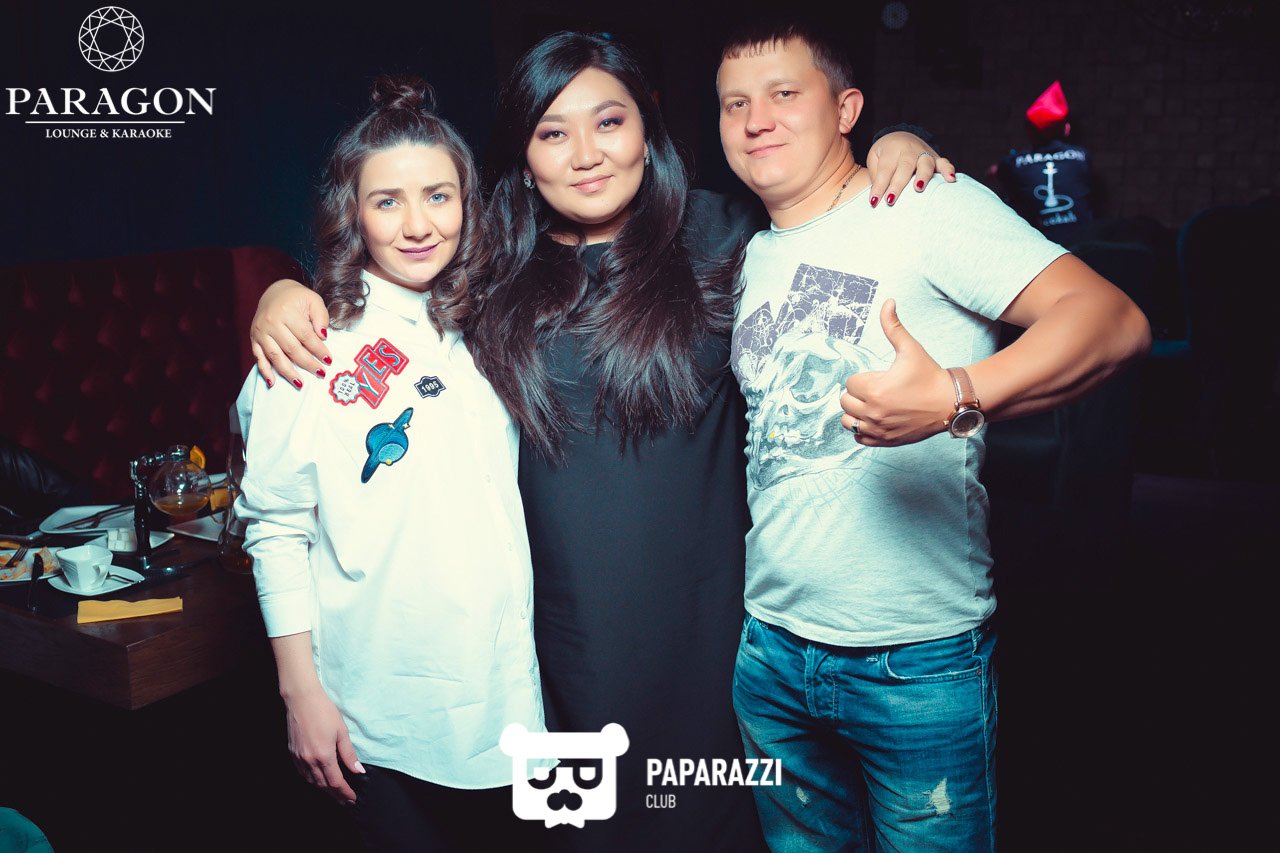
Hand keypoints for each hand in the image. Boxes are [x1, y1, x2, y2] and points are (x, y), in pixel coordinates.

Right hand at [250, 280, 331, 389]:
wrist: (274, 292)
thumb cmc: (297, 298)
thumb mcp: (313, 300)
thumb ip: (321, 317)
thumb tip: (322, 336)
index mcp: (286, 312)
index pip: (305, 336)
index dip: (318, 350)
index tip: (329, 360)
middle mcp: (270, 323)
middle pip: (291, 348)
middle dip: (307, 363)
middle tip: (320, 373)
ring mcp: (260, 332)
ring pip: (275, 356)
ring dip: (288, 372)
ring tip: (300, 384)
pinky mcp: (254, 339)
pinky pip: (258, 358)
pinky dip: (264, 371)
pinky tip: (272, 383)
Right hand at [282, 685, 364, 803]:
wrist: (301, 699)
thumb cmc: (324, 712)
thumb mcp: (341, 732)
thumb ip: (349, 754)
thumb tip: (358, 771)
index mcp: (324, 756)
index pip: (336, 782)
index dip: (345, 792)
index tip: (352, 798)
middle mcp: (309, 760)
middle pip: (323, 785)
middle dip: (335, 795)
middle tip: (345, 800)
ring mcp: (299, 758)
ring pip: (312, 781)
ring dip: (324, 789)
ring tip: (334, 793)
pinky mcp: (292, 753)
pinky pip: (302, 773)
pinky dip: (312, 780)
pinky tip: (318, 779)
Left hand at [840, 300, 953, 445]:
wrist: (950, 403)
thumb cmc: (929, 375)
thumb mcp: (910, 348)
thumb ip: (893, 326)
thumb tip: (888, 302)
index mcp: (875, 389)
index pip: (850, 383)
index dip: (862, 378)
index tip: (878, 377)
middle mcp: (873, 411)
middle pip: (845, 402)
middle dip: (857, 394)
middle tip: (876, 390)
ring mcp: (878, 429)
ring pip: (848, 421)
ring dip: (855, 413)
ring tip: (872, 405)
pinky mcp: (884, 440)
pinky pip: (858, 438)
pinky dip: (862, 430)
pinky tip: (875, 419)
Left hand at [865, 131, 956, 207]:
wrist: (901, 138)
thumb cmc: (885, 154)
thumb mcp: (874, 158)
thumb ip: (875, 175)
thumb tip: (877, 196)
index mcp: (892, 149)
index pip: (885, 169)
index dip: (879, 186)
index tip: (873, 201)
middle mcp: (909, 150)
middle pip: (905, 167)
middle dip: (898, 184)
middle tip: (890, 200)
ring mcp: (924, 154)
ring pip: (925, 164)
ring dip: (923, 176)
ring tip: (919, 188)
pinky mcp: (936, 159)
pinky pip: (945, 163)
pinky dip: (949, 170)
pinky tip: (951, 180)